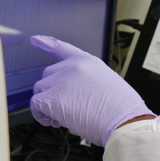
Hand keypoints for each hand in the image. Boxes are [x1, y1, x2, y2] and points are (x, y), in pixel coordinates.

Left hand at [30, 36, 154, 145]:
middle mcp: (73, 67)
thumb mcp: (107, 82)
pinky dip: (42, 115)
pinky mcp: (54, 99)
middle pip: (48, 75)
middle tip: (68, 105)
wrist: (124, 120)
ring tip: (64, 115)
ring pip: (40, 90)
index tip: (35, 39)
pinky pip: (36, 105)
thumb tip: (70, 91)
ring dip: (47, 104)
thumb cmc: (121, 108)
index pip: (63, 49)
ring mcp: (62, 81)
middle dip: (53, 91)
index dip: (47, 43)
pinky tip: (56, 121)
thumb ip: (86, 79)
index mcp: (88, 62)